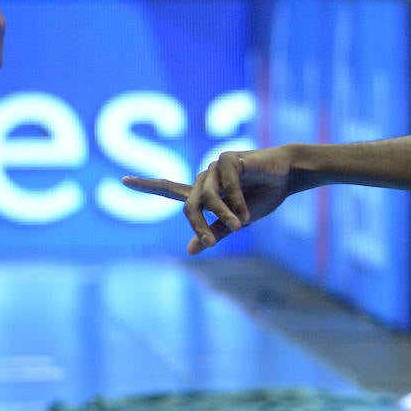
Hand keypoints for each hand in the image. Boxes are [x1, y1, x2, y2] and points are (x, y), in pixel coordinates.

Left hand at [122, 146, 294, 254]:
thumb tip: (189, 251)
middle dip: (198, 225)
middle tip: (211, 244)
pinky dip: (237, 202)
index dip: (147, 185)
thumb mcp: (238, 221)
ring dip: (224, 215)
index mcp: (205, 192)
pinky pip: (226, 186)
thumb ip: (214, 232)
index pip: (170, 189)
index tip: (123, 180)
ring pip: (207, 198)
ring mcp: (214, 167)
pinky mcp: (227, 159)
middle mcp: (205, 178)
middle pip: (189, 205)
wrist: (287, 176)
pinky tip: (249, 209)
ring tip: (241, 226)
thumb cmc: (264, 196)